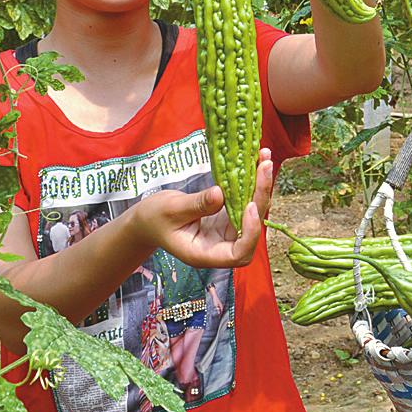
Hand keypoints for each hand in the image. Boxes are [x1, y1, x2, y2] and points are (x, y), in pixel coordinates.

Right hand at [133, 149, 274, 267]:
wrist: (147, 220)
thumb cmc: (154, 219)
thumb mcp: (171, 209)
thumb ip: (197, 204)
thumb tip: (220, 194)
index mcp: (205, 254)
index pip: (238, 254)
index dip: (250, 232)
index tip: (250, 206)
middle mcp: (221, 246)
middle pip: (251, 230)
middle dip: (260, 198)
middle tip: (264, 167)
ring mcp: (226, 232)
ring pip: (252, 214)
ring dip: (260, 186)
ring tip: (264, 158)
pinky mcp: (227, 218)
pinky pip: (245, 202)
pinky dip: (252, 183)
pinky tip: (257, 162)